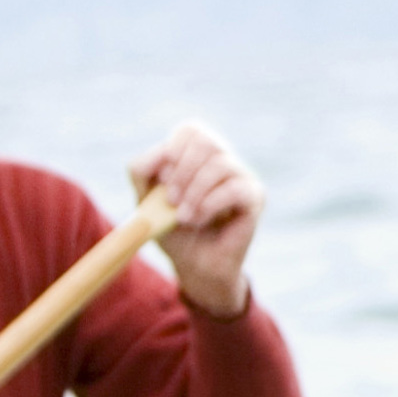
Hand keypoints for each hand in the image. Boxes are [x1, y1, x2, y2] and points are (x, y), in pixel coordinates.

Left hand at [129, 122, 263, 315]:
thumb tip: (163, 152)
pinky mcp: (256, 197)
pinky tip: (198, 220)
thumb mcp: (146, 199)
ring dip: (193, 192)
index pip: (191, 130)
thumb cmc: (174, 231)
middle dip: (182, 171)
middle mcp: (225, 159)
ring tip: (183, 217)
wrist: (194, 266)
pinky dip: (209, 204)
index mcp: (200, 154)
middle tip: (171, 199)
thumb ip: (142, 170)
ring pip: (219, 164)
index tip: (162, 180)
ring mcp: (243, 176)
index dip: (173, 151)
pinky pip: (234, 189)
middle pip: (205, 140)